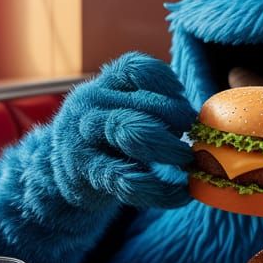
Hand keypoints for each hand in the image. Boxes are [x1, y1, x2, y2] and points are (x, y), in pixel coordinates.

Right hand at [51, 52, 195, 209]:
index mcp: (104, 84)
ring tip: (188, 162)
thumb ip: (153, 109)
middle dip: (178, 121)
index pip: (136, 68)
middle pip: (142, 103)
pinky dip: (161, 190)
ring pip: (131, 132)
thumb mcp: (123, 113)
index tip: (184, 100)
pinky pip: (128, 179)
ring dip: (169, 148)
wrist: (59, 175)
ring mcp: (84, 137)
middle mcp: (90, 104)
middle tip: (199, 139)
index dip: (167, 82)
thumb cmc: (107, 141)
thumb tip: (203, 122)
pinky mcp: (86, 172)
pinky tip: (180, 195)